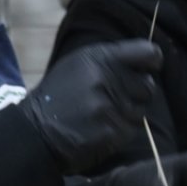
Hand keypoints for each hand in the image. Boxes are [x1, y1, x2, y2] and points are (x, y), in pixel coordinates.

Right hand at [21, 40, 161, 174]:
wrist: (34, 132)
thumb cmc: (59, 96)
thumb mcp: (79, 65)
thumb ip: (112, 60)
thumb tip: (150, 60)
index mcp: (99, 58)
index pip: (147, 53)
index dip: (153, 61)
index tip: (149, 68)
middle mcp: (105, 79)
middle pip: (148, 86)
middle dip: (137, 93)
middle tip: (114, 99)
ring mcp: (108, 107)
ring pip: (141, 110)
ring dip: (127, 114)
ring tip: (102, 115)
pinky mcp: (111, 132)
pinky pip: (131, 130)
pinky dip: (120, 132)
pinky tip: (99, 130)